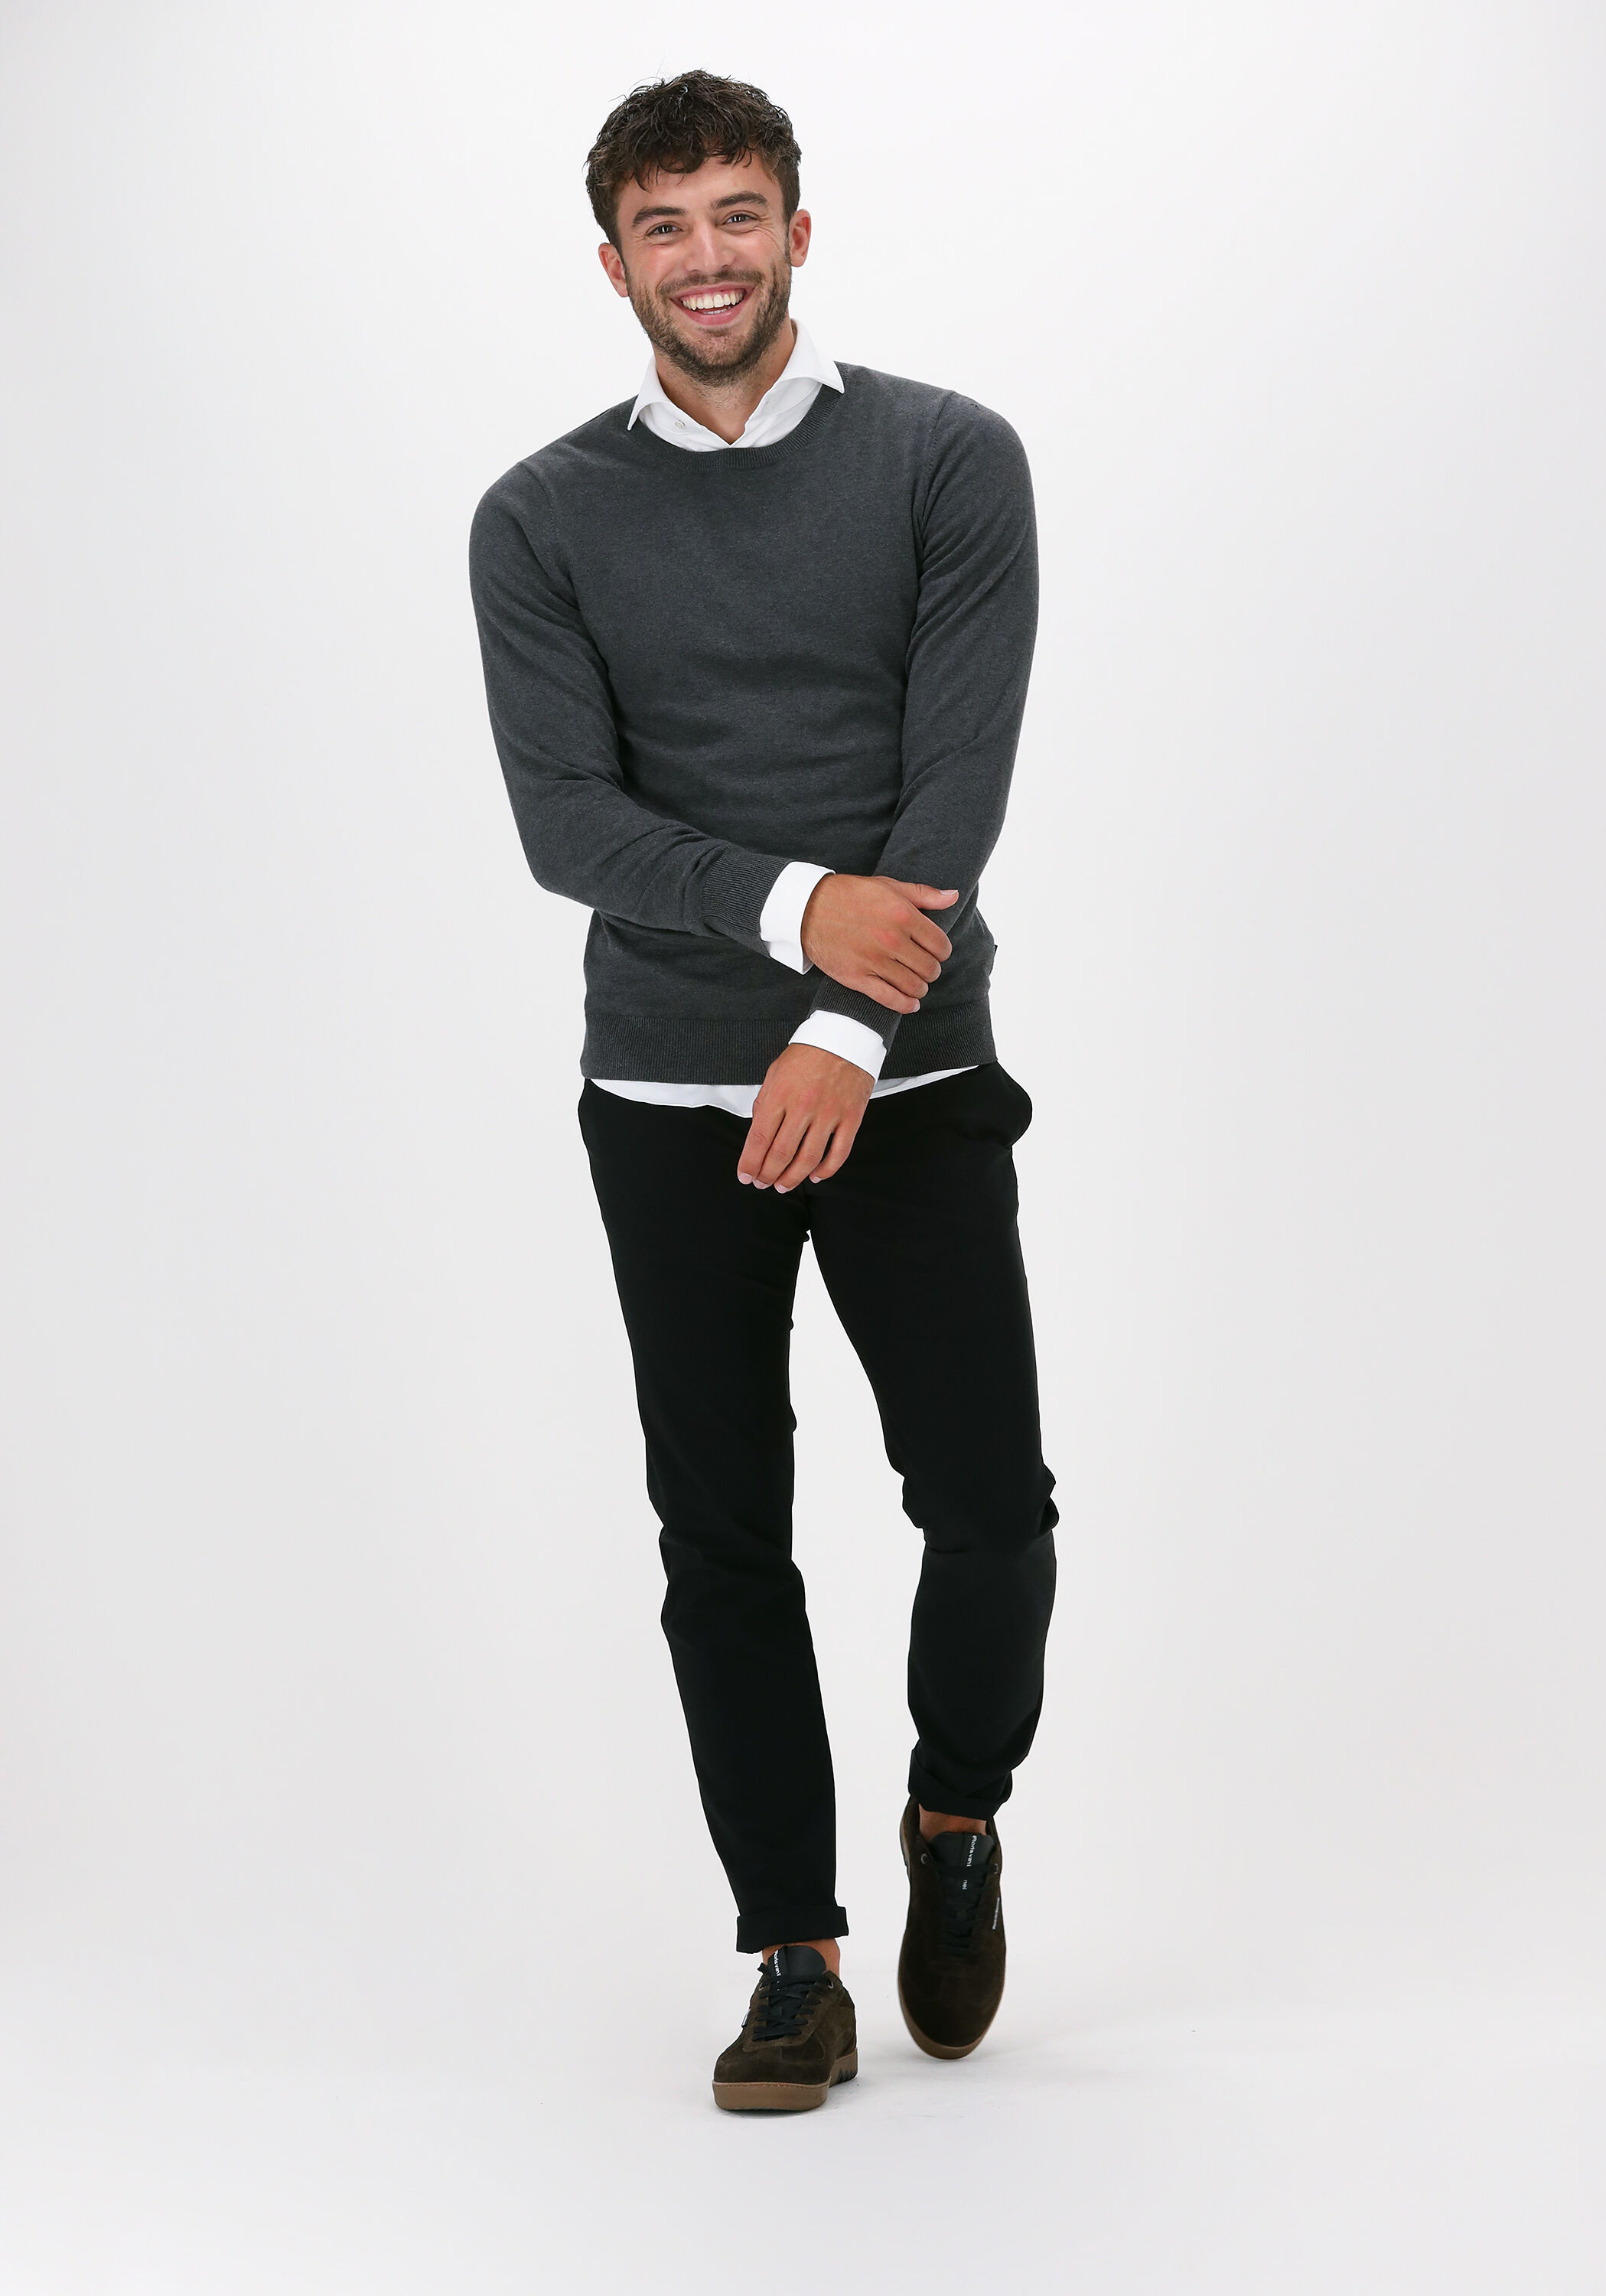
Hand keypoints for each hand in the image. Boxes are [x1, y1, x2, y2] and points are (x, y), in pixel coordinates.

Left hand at [737, 1045, 874, 1191]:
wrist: (845, 1036)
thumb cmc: (808, 1053)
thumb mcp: (775, 1072)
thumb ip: (765, 1103)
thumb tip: (758, 1134)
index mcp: (780, 1094)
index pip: (759, 1138)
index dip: (750, 1162)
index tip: (745, 1175)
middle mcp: (804, 1106)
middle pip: (781, 1154)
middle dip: (767, 1174)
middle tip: (762, 1183)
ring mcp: (829, 1114)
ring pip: (808, 1159)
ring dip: (792, 1178)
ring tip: (783, 1186)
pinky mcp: (851, 1118)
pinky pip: (838, 1153)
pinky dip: (826, 1171)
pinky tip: (815, 1176)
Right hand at [799, 875, 957, 1013]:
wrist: (808, 909)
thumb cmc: (850, 895)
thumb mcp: (888, 885)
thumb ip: (923, 894)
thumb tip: (953, 896)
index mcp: (903, 916)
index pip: (940, 945)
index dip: (942, 951)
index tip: (936, 952)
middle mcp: (892, 940)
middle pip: (930, 969)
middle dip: (931, 971)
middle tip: (925, 968)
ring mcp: (874, 961)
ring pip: (913, 986)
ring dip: (920, 988)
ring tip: (916, 984)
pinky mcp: (857, 977)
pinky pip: (889, 999)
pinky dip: (904, 1005)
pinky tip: (910, 1004)